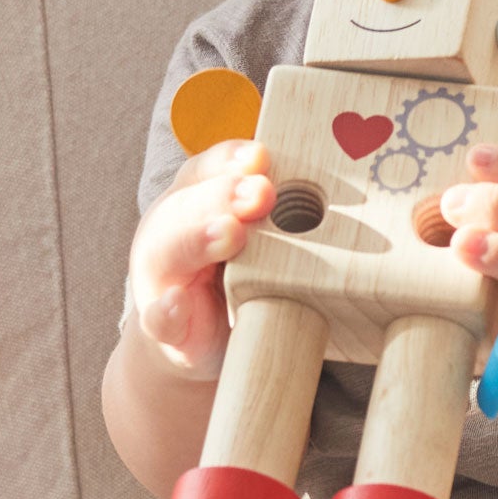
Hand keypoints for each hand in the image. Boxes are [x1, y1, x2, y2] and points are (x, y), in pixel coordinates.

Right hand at [127, 138, 274, 380]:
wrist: (201, 342)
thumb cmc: (239, 277)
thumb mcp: (263, 241)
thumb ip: (284, 215)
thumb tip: (338, 193)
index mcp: (196, 200)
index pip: (209, 169)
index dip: (232, 160)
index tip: (261, 157)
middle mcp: (172, 231)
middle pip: (189, 204)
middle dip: (224, 196)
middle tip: (261, 192)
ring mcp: (162, 281)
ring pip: (169, 253)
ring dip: (199, 239)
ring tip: (230, 232)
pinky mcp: (166, 331)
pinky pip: (158, 321)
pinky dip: (166, 312)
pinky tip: (177, 302)